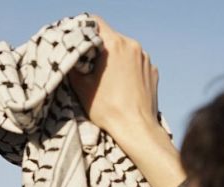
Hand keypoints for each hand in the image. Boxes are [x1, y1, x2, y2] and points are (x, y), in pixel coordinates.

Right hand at [69, 15, 158, 137]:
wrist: (136, 128)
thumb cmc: (108, 109)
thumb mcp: (81, 87)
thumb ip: (74, 65)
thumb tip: (70, 56)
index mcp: (114, 45)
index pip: (95, 22)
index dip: (83, 30)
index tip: (77, 43)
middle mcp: (132, 46)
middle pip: (110, 37)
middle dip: (99, 48)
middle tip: (89, 65)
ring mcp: (145, 58)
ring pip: (124, 49)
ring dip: (114, 58)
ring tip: (107, 79)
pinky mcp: (152, 70)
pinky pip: (136, 62)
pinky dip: (127, 69)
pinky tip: (121, 86)